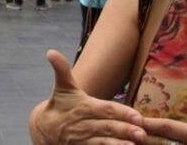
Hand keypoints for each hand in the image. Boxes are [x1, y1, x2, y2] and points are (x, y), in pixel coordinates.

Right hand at [29, 50, 145, 143]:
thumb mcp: (62, 87)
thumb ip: (61, 69)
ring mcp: (84, 140)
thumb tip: (51, 51)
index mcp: (84, 107)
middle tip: (143, 133)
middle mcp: (85, 124)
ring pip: (104, 143)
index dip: (121, 112)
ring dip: (120, 144)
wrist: (43, 130)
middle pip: (108, 127)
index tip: (138, 116)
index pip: (106, 109)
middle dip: (125, 130)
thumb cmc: (59, 105)